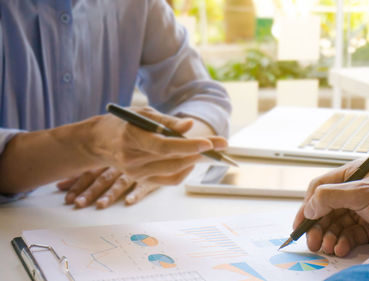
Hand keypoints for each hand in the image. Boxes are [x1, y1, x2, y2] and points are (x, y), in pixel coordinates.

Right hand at [58, 107, 226, 207]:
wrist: (98, 142)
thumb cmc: (122, 122)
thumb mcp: (142, 112)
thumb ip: (166, 121)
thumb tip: (189, 126)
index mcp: (130, 137)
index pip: (164, 146)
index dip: (188, 146)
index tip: (209, 143)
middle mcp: (132, 159)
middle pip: (173, 160)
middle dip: (201, 152)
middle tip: (222, 144)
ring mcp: (135, 172)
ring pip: (173, 171)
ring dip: (196, 160)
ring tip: (213, 151)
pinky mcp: (139, 180)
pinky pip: (168, 179)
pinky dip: (184, 170)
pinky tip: (193, 159)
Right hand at [293, 159, 368, 256]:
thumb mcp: (363, 193)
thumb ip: (331, 197)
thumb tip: (309, 206)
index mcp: (353, 174)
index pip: (321, 187)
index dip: (308, 205)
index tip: (300, 222)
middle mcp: (355, 190)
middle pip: (326, 209)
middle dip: (318, 226)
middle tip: (312, 242)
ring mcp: (362, 209)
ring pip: (336, 224)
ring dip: (329, 237)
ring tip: (327, 248)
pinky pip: (349, 235)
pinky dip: (343, 243)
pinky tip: (342, 248)